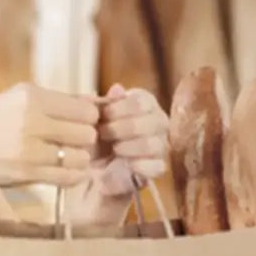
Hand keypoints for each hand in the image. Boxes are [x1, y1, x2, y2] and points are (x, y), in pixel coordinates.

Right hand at [0, 82, 100, 189]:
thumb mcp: (21, 99)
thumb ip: (59, 100)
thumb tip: (99, 101)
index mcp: (32, 96)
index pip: (85, 109)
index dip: (88, 119)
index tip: (80, 126)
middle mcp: (31, 119)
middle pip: (87, 132)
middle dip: (85, 140)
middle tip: (74, 144)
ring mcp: (28, 148)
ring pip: (80, 156)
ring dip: (79, 159)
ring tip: (67, 158)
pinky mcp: (26, 172)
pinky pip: (68, 176)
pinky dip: (72, 176)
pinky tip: (64, 171)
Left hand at [69, 83, 169, 223]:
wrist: (96, 166)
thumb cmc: (98, 135)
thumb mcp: (94, 118)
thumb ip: (102, 102)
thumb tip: (116, 88)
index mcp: (145, 103)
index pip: (141, 101)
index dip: (120, 108)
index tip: (103, 115)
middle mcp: (158, 121)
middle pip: (148, 121)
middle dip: (122, 128)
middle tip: (103, 133)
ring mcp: (160, 144)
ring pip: (152, 144)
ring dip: (129, 146)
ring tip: (114, 149)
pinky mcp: (158, 167)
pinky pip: (157, 166)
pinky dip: (140, 165)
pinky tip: (127, 164)